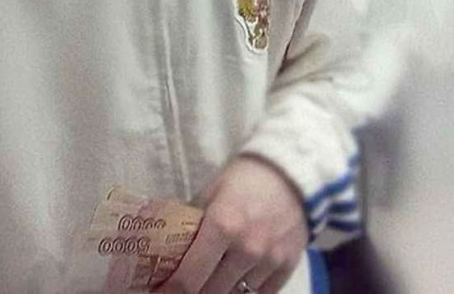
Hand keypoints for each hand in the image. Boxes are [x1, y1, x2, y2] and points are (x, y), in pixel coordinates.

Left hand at [158, 155, 307, 293]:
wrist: (291, 173)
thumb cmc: (245, 178)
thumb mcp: (212, 191)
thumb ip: (193, 220)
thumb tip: (170, 243)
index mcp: (222, 225)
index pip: (189, 277)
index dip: (171, 289)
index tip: (162, 291)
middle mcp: (246, 248)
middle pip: (211, 292)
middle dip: (194, 290)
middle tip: (186, 281)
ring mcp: (268, 260)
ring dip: (221, 288)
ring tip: (212, 277)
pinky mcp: (287, 266)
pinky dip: (246, 289)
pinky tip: (236, 279)